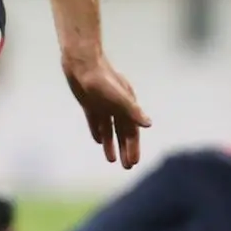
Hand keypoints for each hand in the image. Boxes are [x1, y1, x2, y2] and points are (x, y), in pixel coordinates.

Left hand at [63, 50, 149, 168]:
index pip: (132, 132)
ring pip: (109, 129)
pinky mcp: (90, 104)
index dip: (133, 147)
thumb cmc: (101, 78)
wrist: (82, 63)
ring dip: (111, 144)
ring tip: (111, 160)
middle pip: (123, 133)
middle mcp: (117, 107)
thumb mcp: (118, 96)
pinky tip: (99, 141)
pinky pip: (96, 121)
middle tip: (127, 167)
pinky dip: (98, 131)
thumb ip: (132, 110)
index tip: (133, 163)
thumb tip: (149, 124)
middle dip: (125, 149)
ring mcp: (103, 106)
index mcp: (127, 106)